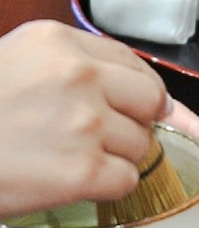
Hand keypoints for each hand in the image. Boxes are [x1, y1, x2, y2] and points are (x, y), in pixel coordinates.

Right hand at [0, 20, 168, 214]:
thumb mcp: (20, 59)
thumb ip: (78, 63)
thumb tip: (145, 92)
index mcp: (60, 42)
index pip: (135, 63)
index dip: (143, 89)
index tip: (142, 105)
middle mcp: (79, 76)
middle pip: (150, 100)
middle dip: (135, 120)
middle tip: (107, 134)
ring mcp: (84, 123)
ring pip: (141, 144)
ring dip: (116, 155)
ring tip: (75, 157)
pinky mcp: (82, 171)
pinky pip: (127, 180)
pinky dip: (108, 186)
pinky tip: (77, 180)